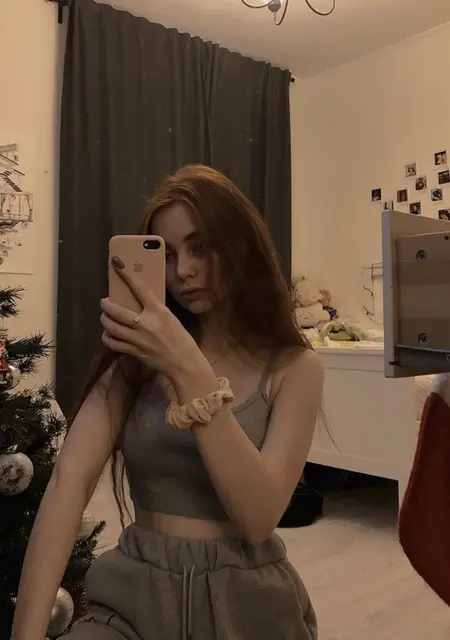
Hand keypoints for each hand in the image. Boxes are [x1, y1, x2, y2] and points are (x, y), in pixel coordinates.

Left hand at [100, 258, 205, 380]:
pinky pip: (113, 343)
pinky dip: (107, 337)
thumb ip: (155, 310)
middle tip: (104, 302)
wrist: (184, 363)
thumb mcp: (170, 318)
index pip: (139, 288)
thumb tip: (140, 302)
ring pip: (111, 327)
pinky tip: (108, 335)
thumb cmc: (181, 339)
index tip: (116, 264)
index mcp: (158, 311)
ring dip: (105, 320)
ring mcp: (137, 339)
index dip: (126, 275)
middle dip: (106, 305)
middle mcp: (145, 323)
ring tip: (105, 317)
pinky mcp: (134, 351)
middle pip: (116, 310)